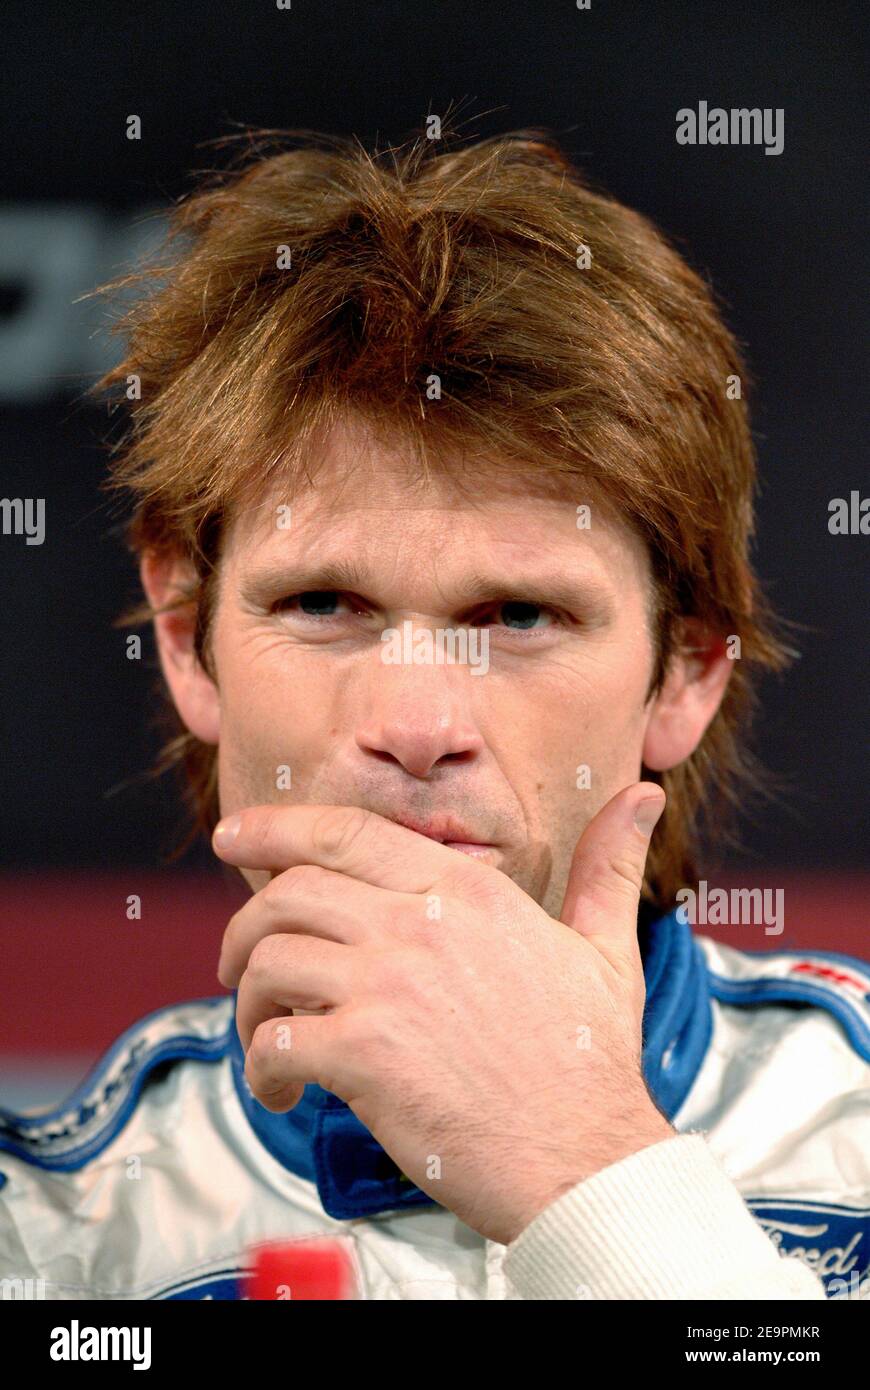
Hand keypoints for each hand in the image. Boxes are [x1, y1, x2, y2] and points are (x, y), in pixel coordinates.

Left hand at [213, 784, 673, 1244]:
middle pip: (287, 891)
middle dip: (242, 926)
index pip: (345, 832)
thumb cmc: (591, 1060)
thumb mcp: (606, 946)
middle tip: (236, 963)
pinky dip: (262, 1068)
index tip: (234, 836)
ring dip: (249, 1004)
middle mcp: (419, 923)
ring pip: (268, 962)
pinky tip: (284, 1089)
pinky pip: (275, 1042)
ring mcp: (389, 986)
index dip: (275, 827)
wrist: (587, 1157)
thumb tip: (643, 795)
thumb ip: (607, 865)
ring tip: (266, 1038)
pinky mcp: (365, 1056)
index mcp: (466, 890)